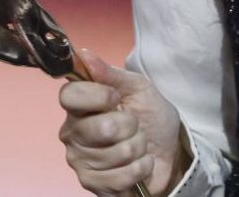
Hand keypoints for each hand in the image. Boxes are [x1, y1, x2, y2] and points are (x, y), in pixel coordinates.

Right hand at [58, 48, 188, 195]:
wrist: (168, 150)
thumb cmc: (150, 115)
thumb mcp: (138, 87)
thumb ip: (111, 73)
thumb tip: (84, 54)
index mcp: (79, 105)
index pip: (70, 96)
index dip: (98, 97)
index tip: (117, 97)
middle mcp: (72, 132)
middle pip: (98, 128)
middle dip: (129, 127)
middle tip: (134, 126)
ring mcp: (79, 160)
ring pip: (114, 154)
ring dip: (137, 149)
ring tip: (138, 146)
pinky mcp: (91, 183)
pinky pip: (118, 178)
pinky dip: (138, 170)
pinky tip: (138, 165)